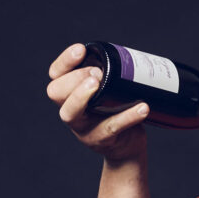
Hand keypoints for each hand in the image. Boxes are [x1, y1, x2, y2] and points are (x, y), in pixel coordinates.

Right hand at [46, 43, 148, 161]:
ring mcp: (84, 129)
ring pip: (71, 113)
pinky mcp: (103, 141)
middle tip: (98, 72)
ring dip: (81, 95)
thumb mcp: (107, 91)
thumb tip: (114, 51)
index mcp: (69, 96)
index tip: (82, 49)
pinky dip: (128, 116)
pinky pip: (112, 127)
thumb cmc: (115, 112)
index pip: (56, 76)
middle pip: (56, 92)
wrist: (127, 148)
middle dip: (75, 78)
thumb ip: (105, 73)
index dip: (65, 62)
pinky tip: (142, 107)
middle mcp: (71, 112)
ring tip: (98, 81)